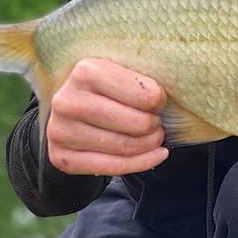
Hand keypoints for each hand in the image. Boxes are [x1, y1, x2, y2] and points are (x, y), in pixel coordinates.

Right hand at [47, 58, 168, 175]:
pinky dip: (143, 162)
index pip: (145, 95)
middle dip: (155, 126)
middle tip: (157, 123)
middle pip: (137, 124)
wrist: (68, 109)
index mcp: (86, 71)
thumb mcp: (119, 71)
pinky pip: (115, 166)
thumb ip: (141, 79)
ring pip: (126, 147)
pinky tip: (157, 155)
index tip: (158, 103)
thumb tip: (176, 93)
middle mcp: (68, 101)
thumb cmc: (104, 88)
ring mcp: (61, 131)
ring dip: (150, 144)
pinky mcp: (62, 157)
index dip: (159, 102)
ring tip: (155, 137)